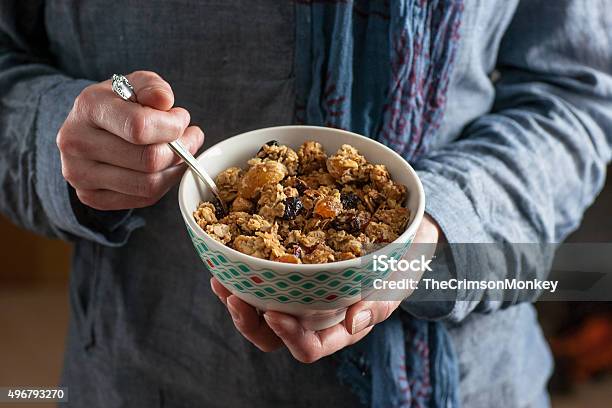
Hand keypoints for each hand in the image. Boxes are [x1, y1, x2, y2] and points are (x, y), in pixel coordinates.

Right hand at [57, 71, 203, 209]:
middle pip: (148, 160)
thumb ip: (153, 87)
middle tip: (190, 138)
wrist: (89, 128)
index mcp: (88, 107)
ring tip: (182, 153)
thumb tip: (164, 102)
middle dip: (181, 150)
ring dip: (176, 169)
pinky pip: (143, 199)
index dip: (172, 126)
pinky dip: (163, 185)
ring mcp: (80, 174)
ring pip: (149, 184)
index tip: (182, 119)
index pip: (139, 127)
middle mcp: (76, 142)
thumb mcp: (136, 84)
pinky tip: (166, 168)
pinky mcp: (90, 196)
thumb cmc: (120, 104)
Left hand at [211, 214, 441, 362]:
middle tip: (233, 296)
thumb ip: (379, 302)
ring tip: (221, 279)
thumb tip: (354, 322)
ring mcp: (301, 297)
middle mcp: (315, 318)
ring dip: (238, 298)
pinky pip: (263, 283)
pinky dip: (245, 275)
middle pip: (274, 335)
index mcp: (340, 328)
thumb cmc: (401, 264)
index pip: (309, 347)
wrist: (402, 236)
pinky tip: (231, 261)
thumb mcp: (398, 281)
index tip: (273, 313)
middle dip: (248, 321)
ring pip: (261, 312)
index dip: (287, 336)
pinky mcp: (292, 274)